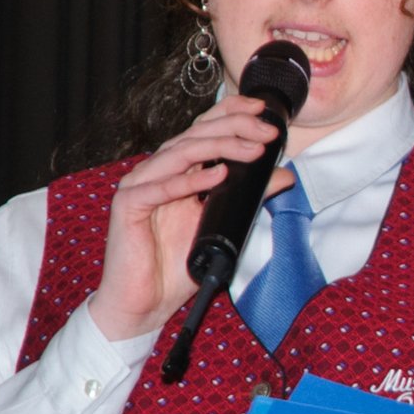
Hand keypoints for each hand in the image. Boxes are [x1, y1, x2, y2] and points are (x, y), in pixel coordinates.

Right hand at [85, 95, 292, 340]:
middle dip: (235, 128)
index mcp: (177, 169)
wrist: (145, 303)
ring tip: (254, 151)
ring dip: (221, 148)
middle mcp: (157, 170)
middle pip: (196, 134)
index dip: (231, 113)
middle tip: (268, 132)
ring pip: (181, 153)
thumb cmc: (177, 264)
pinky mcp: (128, 206)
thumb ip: (250, 196)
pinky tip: (218, 175)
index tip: (263, 110)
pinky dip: (191, 180)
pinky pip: (161, 187)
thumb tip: (285, 175)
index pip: (203, 128)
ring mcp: (139, 185)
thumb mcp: (223, 224)